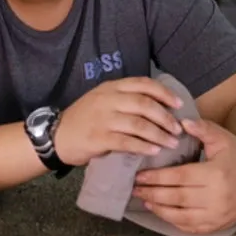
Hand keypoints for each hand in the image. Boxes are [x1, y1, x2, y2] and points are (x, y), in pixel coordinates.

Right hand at [54, 77, 184, 166]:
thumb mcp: (102, 100)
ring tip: (171, 143)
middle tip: (177, 129)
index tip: (179, 105)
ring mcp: (102, 119)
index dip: (164, 93)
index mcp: (110, 88)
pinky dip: (143, 147)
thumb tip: (159, 107)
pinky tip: (153, 151)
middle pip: (144, 104)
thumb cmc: (84, 119)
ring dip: (158, 134)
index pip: (143, 84)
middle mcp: (107, 100)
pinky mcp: (98, 138)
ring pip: (138, 124)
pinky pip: (126, 142)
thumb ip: (124, 100)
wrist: (56, 136)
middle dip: (165, 117)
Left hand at [131, 118, 235, 233]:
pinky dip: (172, 221)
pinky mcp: (218, 225)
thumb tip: (182, 122)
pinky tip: (159, 210)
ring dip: (159, 209)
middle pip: (177, 198)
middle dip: (152, 193)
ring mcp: (219, 215)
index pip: (180, 178)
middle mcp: (218, 198)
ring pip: (182, 216)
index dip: (157, 177)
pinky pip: (191, 227)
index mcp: (217, 174)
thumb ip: (202, 128)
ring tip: (142, 198)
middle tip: (134, 188)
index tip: (139, 175)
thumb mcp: (222, 137)